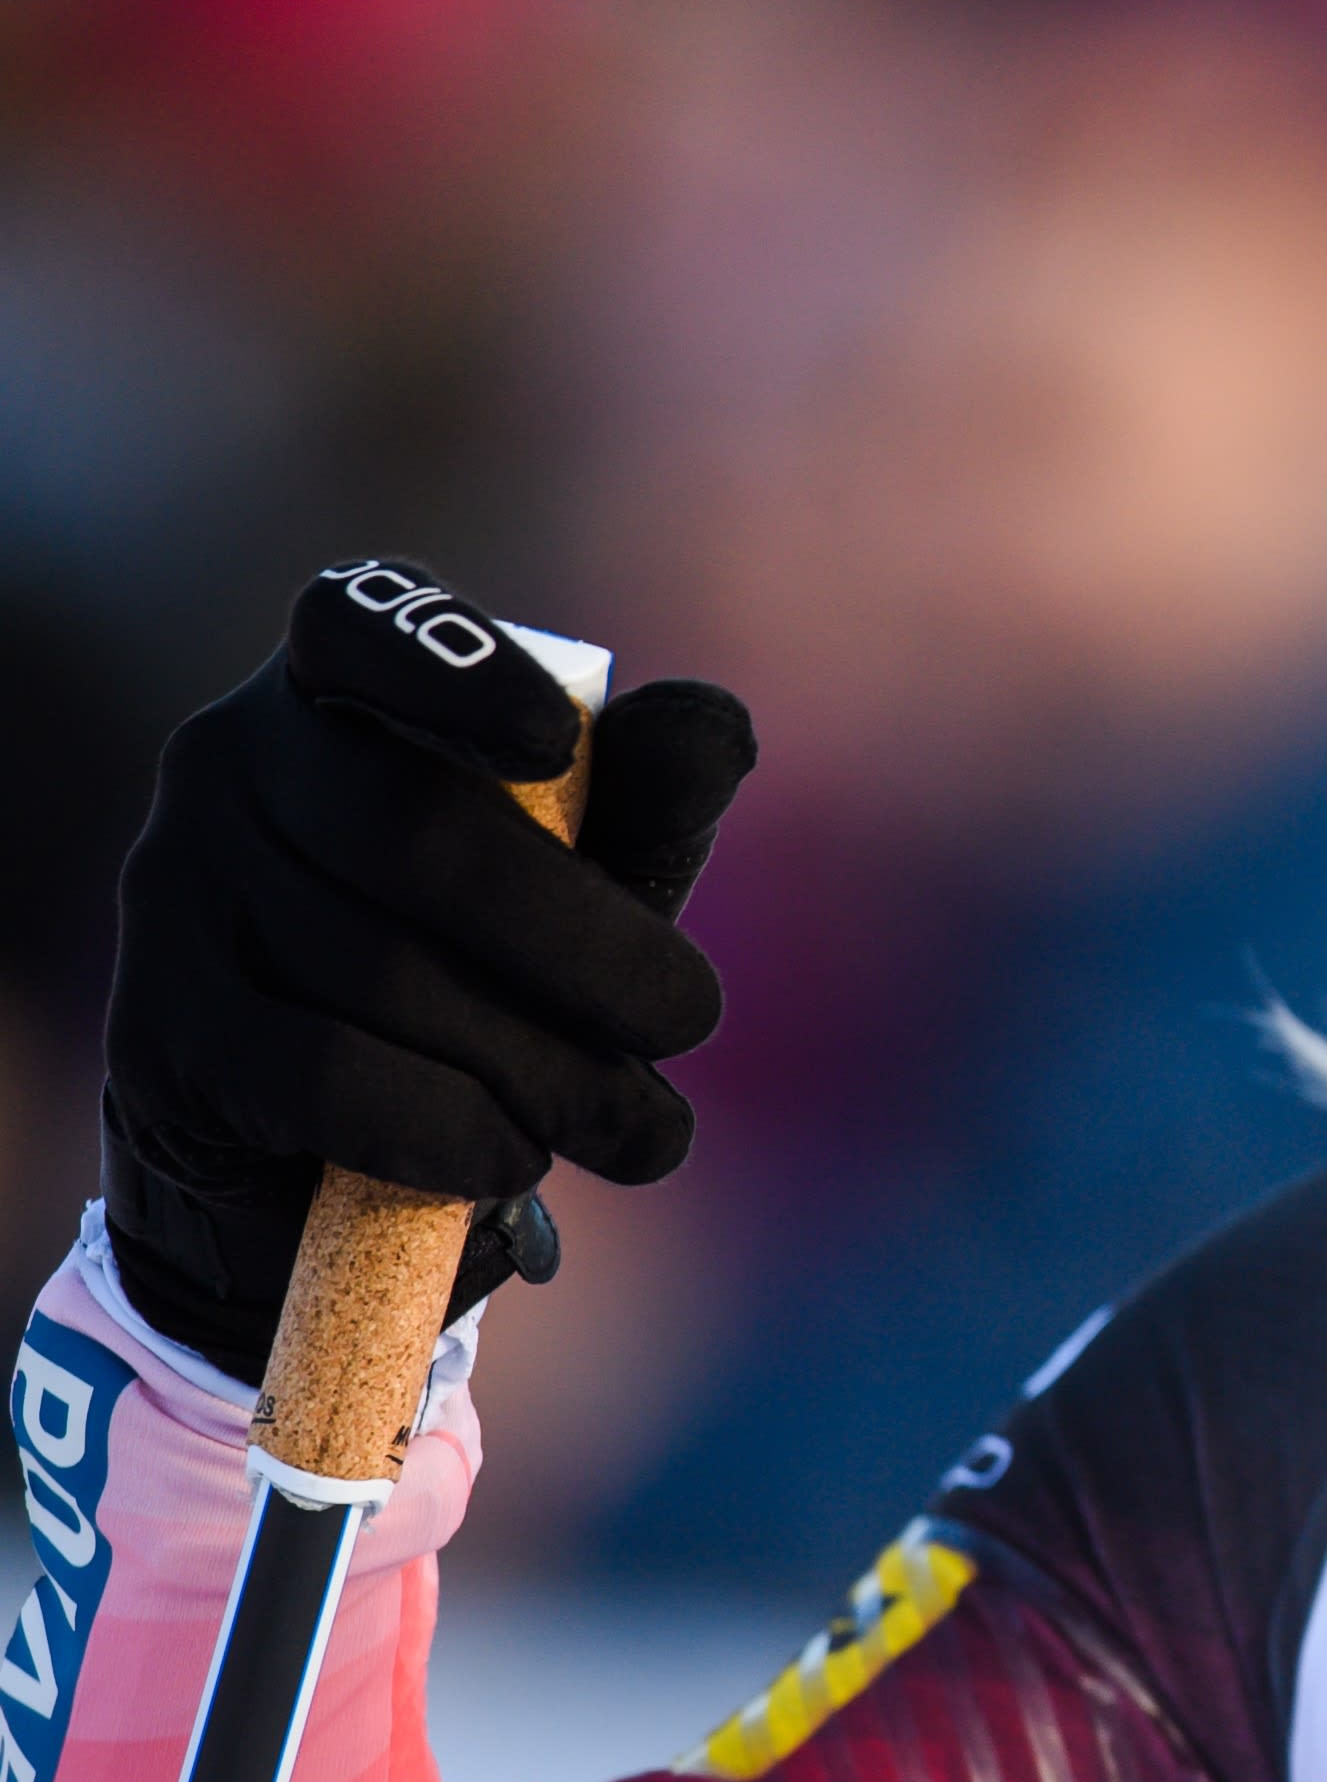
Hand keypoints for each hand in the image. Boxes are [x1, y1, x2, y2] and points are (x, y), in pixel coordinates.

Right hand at [100, 559, 757, 1379]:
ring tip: (638, 1128)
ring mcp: (172, 892)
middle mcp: (224, 761)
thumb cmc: (490, 959)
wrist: (327, 1144)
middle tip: (693, 1022)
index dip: (454, 675)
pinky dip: (448, 1126)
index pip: (360, 623)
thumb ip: (650, 799)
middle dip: (589, 948)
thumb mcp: (589, 872)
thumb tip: (715, 728)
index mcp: (332, 682)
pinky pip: (322, 1075)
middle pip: (417, 834)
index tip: (554, 746)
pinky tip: (516, 1158)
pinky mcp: (156, 1034)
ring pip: (385, 973)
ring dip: (548, 1069)